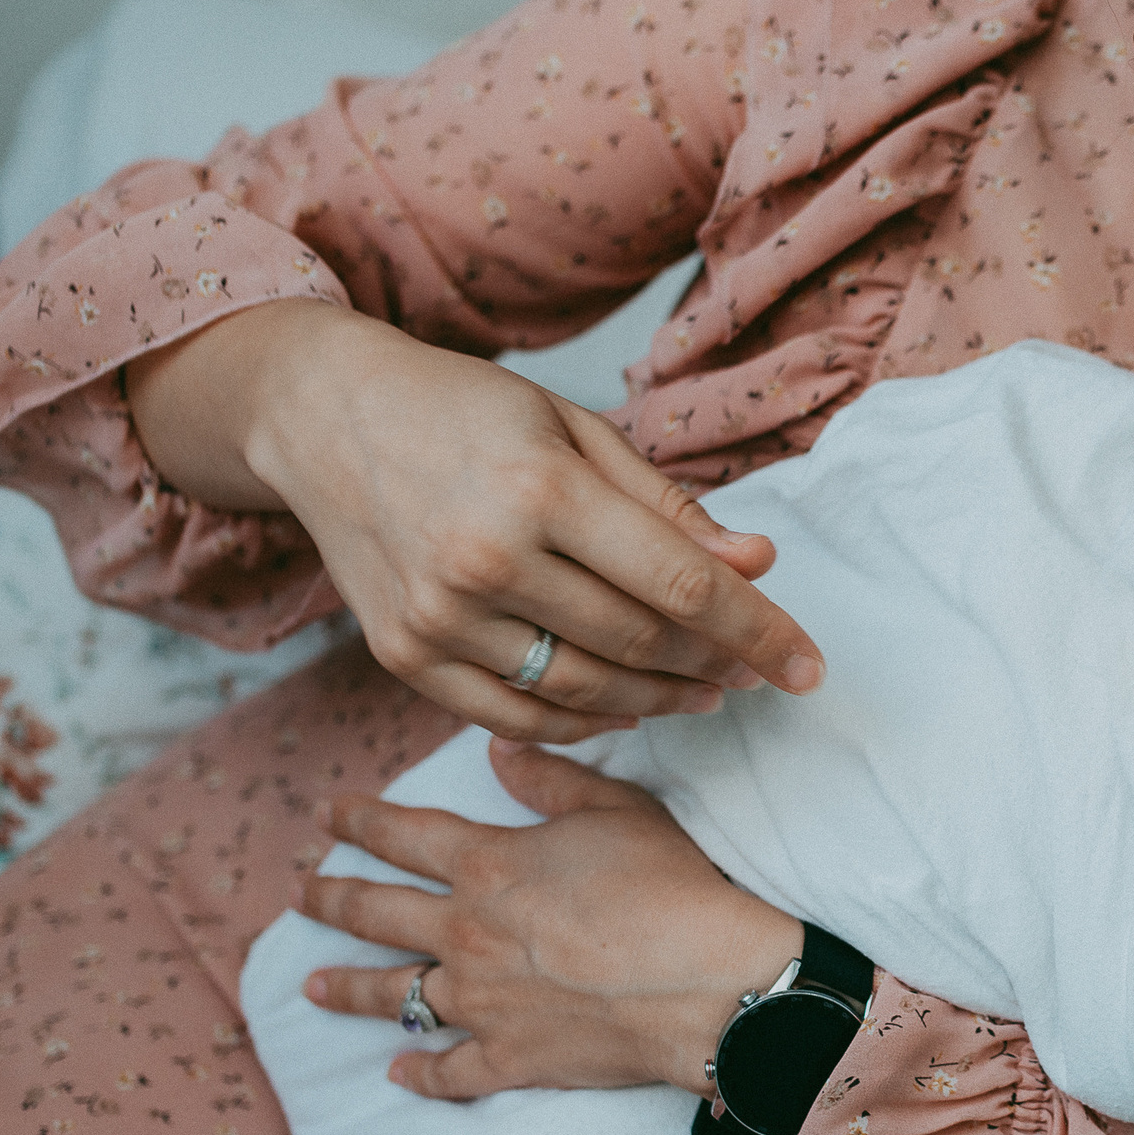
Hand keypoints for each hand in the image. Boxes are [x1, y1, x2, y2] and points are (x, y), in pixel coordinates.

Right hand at [125, 299, 824, 741]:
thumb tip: (757, 565)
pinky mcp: (405, 655)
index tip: (810, 667)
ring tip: (703, 689)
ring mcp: (439, 616)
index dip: (759, 632)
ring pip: (586, 691)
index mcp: (542, 491)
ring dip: (661, 699)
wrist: (323, 417)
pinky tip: (627, 706)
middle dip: (716, 665)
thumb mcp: (576, 432)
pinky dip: (584, 722)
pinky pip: (517, 716)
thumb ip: (670, 508)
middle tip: (754, 669)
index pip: (683, 585)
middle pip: (640, 644)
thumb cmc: (465, 412)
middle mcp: (486, 560)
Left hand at [293, 737, 802, 1099]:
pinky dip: (419, 1073)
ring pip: (395, 994)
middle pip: (379, 913)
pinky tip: (397, 1072)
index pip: (404, 835)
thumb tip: (498, 749)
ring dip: (349, 987)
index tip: (328, 814)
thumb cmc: (669, 886)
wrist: (705, 983)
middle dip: (332, 898)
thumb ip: (550, 781)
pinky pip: (449, 1071)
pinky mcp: (510, 1059)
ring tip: (312, 985)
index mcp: (487, 866)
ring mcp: (481, 1003)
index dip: (361, 821)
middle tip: (301, 893)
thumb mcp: (616, 809)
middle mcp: (466, 934)